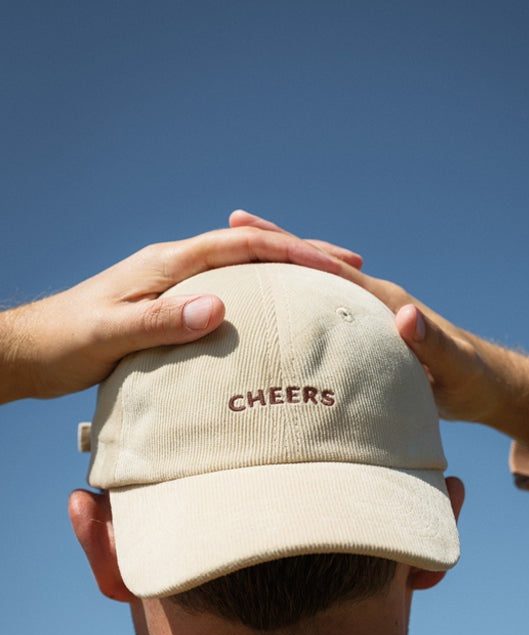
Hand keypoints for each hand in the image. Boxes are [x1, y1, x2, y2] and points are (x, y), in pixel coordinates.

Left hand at [0, 225, 342, 402]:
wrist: (32, 349)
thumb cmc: (65, 343)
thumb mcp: (110, 336)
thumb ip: (161, 321)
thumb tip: (219, 308)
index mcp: (166, 264)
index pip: (241, 247)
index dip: (291, 251)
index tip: (335, 265)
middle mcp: (174, 266)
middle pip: (251, 249)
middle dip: (303, 253)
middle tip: (352, 265)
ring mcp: (173, 283)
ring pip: (244, 268)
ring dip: (288, 270)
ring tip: (330, 283)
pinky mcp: (170, 304)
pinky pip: (230, 290)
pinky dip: (263, 292)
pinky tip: (279, 311)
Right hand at [230, 211, 528, 462]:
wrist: (484, 385)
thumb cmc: (470, 378)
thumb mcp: (453, 365)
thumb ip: (430, 342)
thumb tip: (405, 314)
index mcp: (384, 300)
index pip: (327, 268)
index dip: (287, 249)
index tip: (246, 229)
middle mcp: (372, 299)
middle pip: (313, 266)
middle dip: (274, 246)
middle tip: (230, 223)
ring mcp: (365, 316)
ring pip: (313, 287)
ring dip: (278, 272)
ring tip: (235, 265)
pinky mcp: (364, 336)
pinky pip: (321, 314)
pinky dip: (294, 305)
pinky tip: (270, 313)